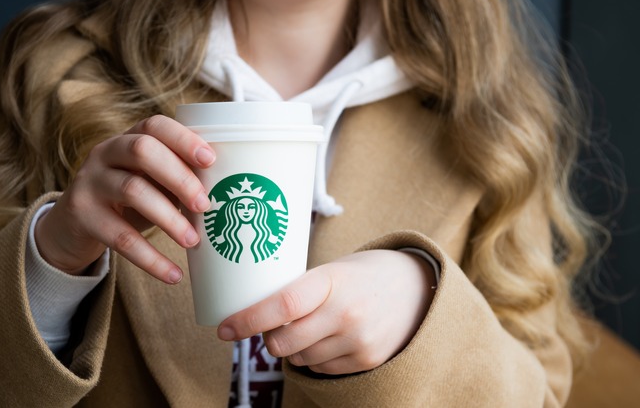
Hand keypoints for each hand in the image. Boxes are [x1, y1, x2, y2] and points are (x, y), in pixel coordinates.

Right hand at [35, 115, 214, 282]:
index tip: (210, 159)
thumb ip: (177, 178)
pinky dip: (150, 258)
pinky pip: (120, 237)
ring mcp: (90, 182)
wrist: (73, 225)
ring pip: (132, 190)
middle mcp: (105, 153)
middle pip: (143, 151)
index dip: (183, 139)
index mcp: (128, 138)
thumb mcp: (149, 180)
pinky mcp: (82, 215)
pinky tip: (173, 274)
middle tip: (205, 205)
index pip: (155, 126)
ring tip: (193, 241)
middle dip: (179, 177)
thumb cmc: (128, 198)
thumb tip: (226, 193)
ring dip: (169, 218)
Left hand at [217, 250, 435, 374]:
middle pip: (283, 342)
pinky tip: (332, 338)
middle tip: (275, 326)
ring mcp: (358, 339)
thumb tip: (252, 316)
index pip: (283, 304)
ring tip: (315, 326)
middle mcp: (346, 312)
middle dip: (269, 339)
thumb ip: (299, 290)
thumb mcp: (332, 270)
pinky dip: (317, 358)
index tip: (223, 329)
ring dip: (294, 348)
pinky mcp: (367, 360)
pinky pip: (321, 369)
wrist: (417, 287)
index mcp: (332, 280)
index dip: (248, 319)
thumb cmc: (362, 274)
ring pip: (299, 359)